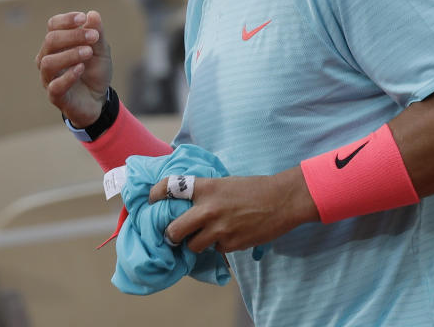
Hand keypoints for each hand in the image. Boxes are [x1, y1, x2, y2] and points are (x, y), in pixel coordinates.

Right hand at [36, 10, 112, 127]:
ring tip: (88, 52)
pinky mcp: (55, 96)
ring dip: (70, 54)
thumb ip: (97, 34)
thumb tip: (93, 14)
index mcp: (57, 44)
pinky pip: (55, 85)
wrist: (98, 99)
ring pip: (48, 62)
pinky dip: (68, 75)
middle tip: (93, 37)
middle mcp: (48, 58)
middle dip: (73, 36)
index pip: (53, 25)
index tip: (83, 18)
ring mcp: (49, 78)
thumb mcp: (101, 51)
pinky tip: (81, 68)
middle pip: (50, 40)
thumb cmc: (94, 71)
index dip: (66, 20)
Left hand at [148, 167, 318, 253]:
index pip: (169, 188)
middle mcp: (208, 209)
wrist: (282, 200)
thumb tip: (186, 204)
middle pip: (173, 230)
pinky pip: (215, 250)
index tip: (150, 200)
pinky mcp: (231, 244)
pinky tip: (230, 235)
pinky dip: (218, 246)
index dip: (154, 194)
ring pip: (192, 246)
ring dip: (196, 243)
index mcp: (205, 187)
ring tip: (206, 236)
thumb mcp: (225, 182)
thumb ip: (205, 193)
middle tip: (172, 235)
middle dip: (170, 235)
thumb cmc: (254, 188)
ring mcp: (219, 229)